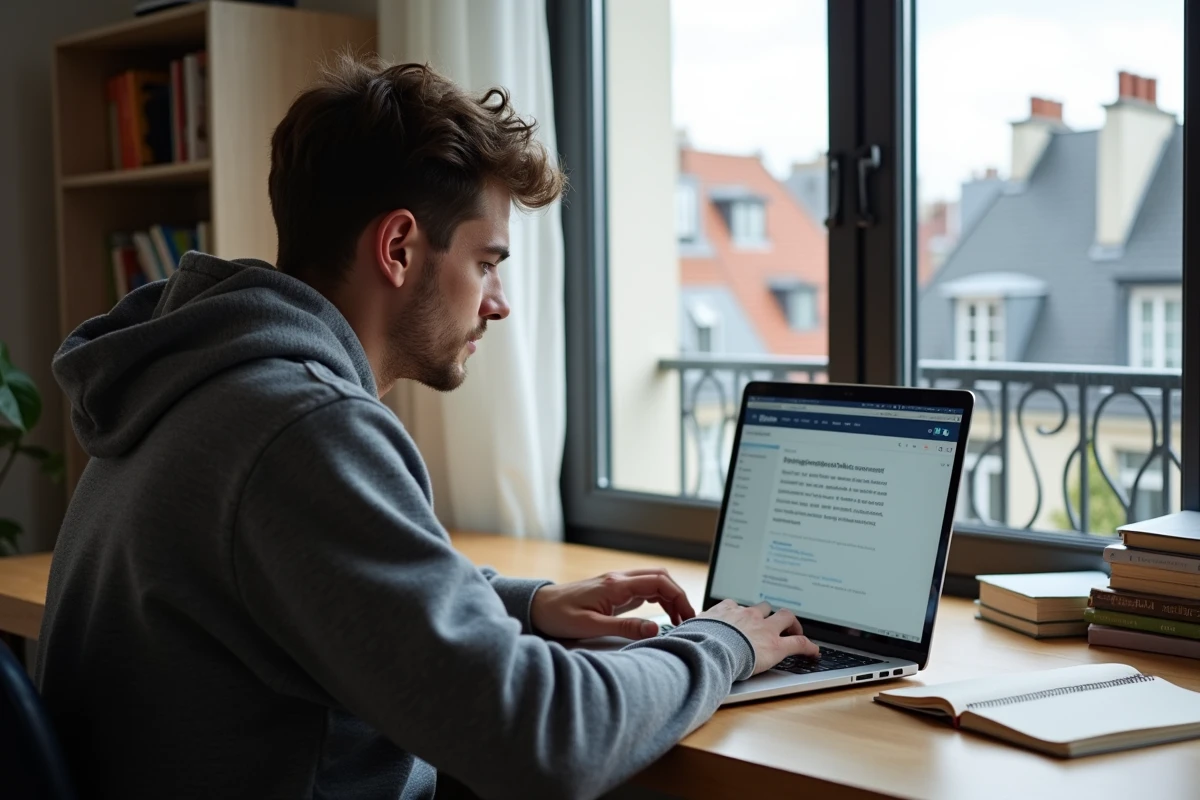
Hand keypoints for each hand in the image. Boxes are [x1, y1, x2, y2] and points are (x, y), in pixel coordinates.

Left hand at [530, 569, 696, 639]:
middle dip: (678, 595)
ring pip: (653, 580)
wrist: (539, 606)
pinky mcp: (613, 590)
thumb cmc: (559, 616)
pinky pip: (642, 588)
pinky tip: (660, 615)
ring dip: (669, 596)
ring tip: (677, 620)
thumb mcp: (591, 627)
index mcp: (616, 585)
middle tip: (686, 619)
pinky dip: (657, 598)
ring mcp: (616, 583)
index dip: (679, 597)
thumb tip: (655, 629)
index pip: (659, 582)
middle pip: (660, 577)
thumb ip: (624, 628)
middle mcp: (619, 579)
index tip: (688, 616)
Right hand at [698, 600, 818, 674]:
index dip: (742, 613)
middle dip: (770, 613)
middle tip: (774, 623)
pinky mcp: (777, 645)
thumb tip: (674, 638)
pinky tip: (814, 652)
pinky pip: (799, 642)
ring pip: (785, 617)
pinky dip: (809, 647)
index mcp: (726, 611)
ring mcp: (764, 628)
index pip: (736, 606)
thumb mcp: (688, 631)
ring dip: (791, 623)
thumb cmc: (695, 643)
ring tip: (795, 631)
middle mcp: (747, 615)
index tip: (742, 619)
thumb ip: (689, 632)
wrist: (710, 650)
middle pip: (764, 607)